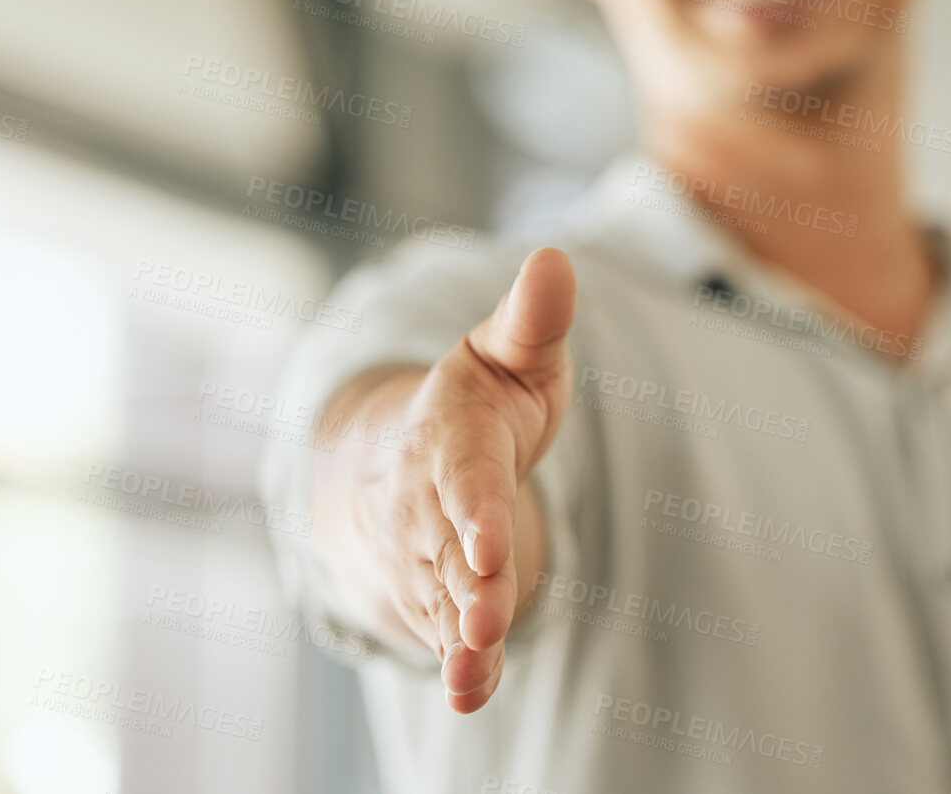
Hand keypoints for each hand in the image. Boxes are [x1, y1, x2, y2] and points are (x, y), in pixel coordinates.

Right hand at [353, 247, 575, 711]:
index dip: (474, 511)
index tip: (485, 541)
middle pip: (449, 554)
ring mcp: (427, 558)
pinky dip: (461, 667)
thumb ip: (533, 317)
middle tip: (486, 618)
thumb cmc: (475, 403)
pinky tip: (470, 693)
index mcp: (449, 440)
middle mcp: (428, 507)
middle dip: (468, 587)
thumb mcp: (506, 352)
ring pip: (443, 602)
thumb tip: (554, 256)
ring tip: (472, 669)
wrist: (395, 463)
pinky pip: (448, 634)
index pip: (464, 480)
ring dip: (459, 638)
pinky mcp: (438, 598)